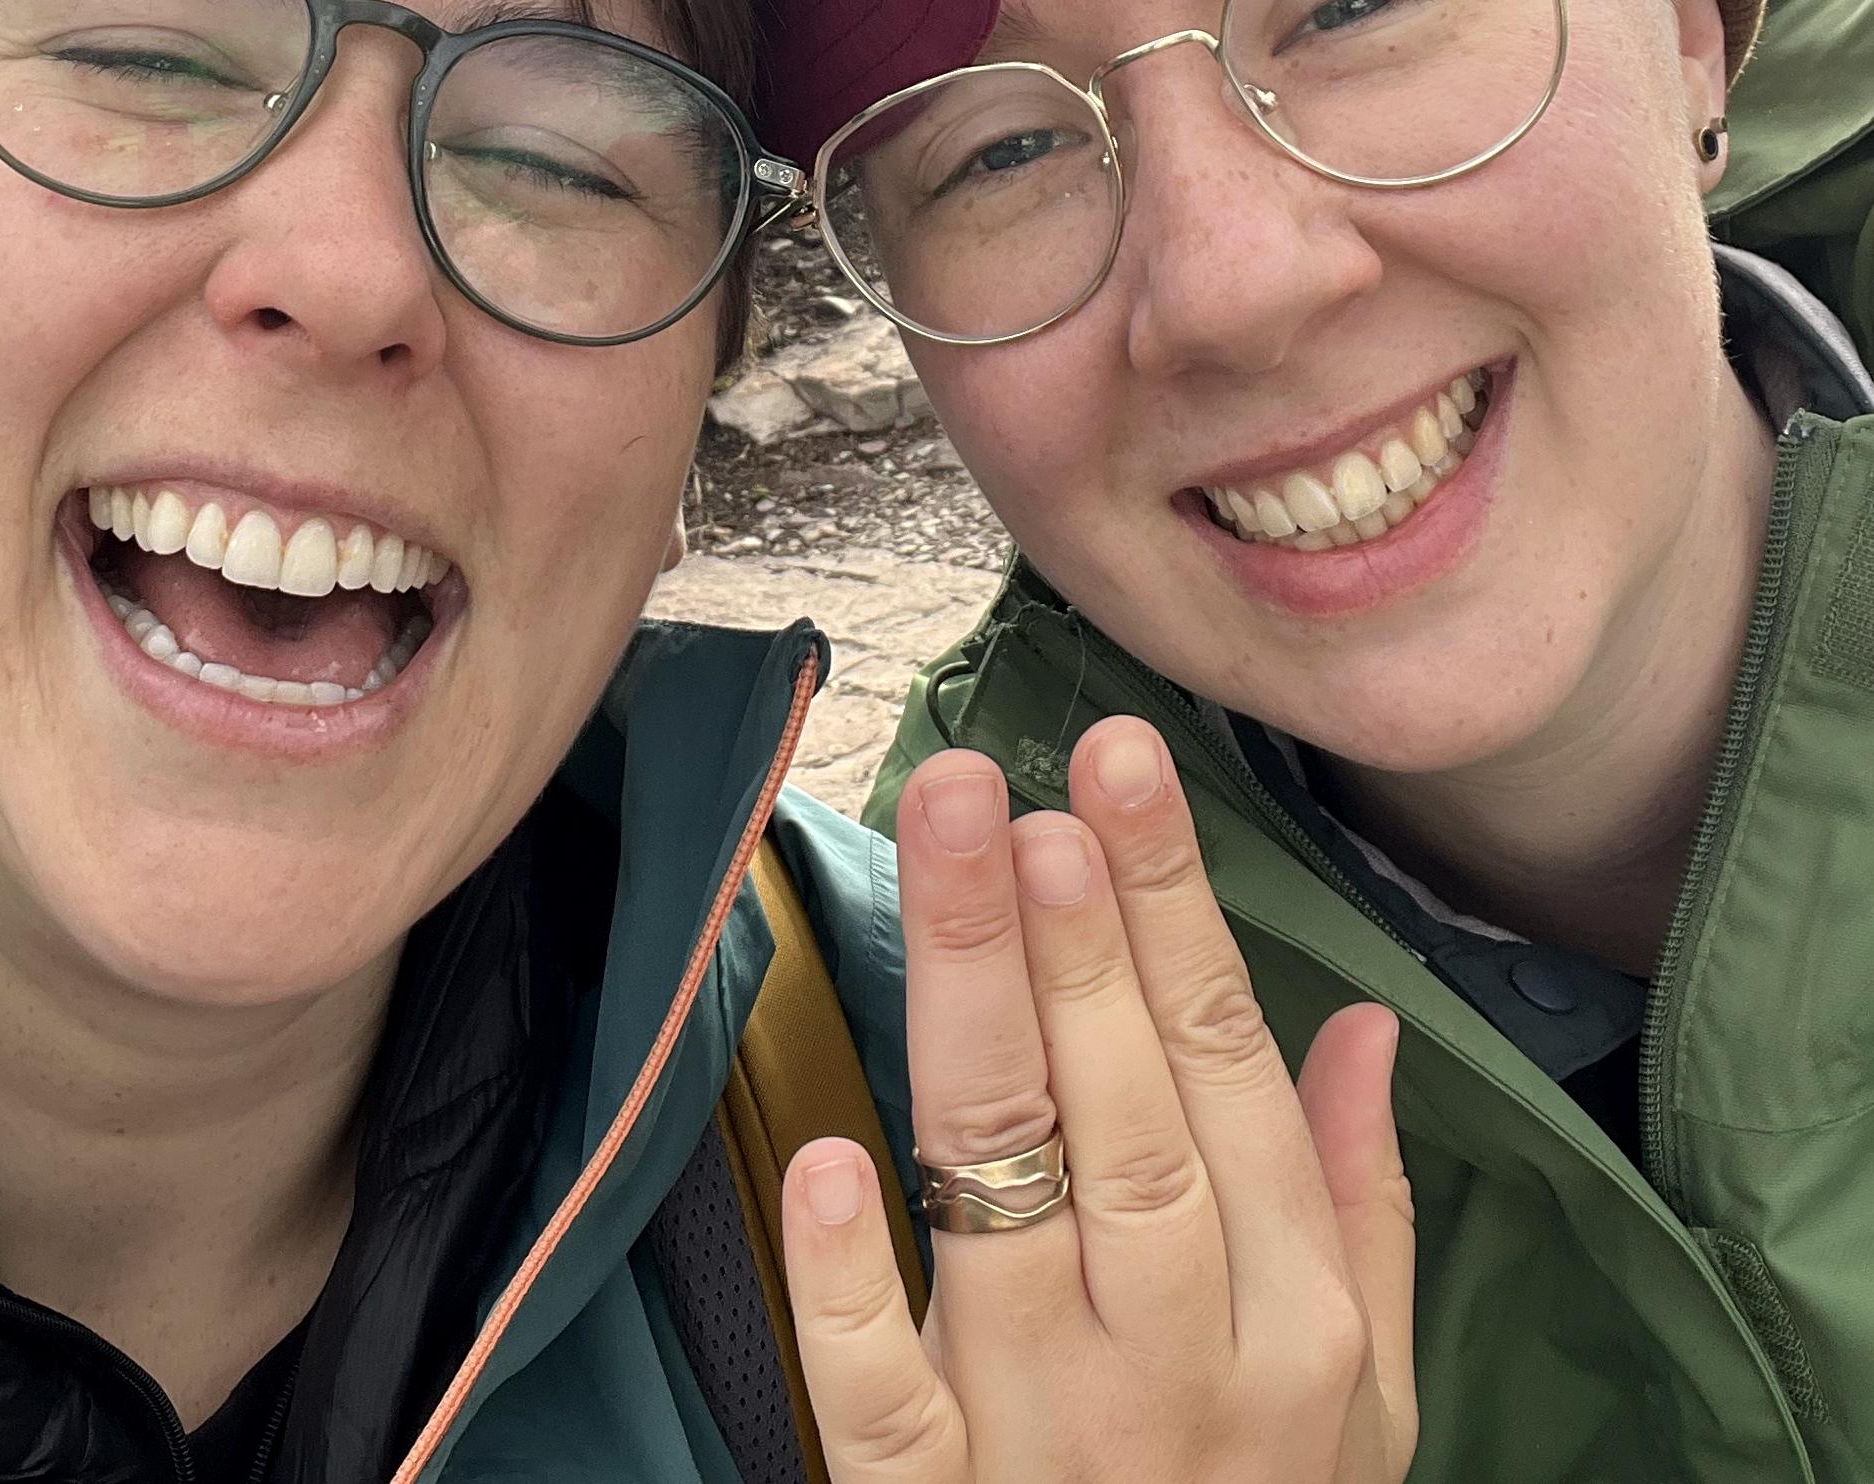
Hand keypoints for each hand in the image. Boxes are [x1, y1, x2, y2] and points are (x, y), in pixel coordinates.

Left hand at [783, 721, 1415, 1482]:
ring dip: (980, 1013)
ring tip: (954, 854)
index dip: (1169, 911)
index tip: (1118, 775)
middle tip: (1023, 784)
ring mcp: (1052, 1433)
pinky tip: (824, 1159)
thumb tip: (1366, 1023)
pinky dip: (850, 1286)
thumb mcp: (1370, 1398)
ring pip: (1011, 1191)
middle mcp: (1183, 1359)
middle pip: (1123, 1107)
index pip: (1227, 1068)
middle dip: (1071, 934)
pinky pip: (884, 1397)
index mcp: (1297, 1317)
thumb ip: (1368, 1206)